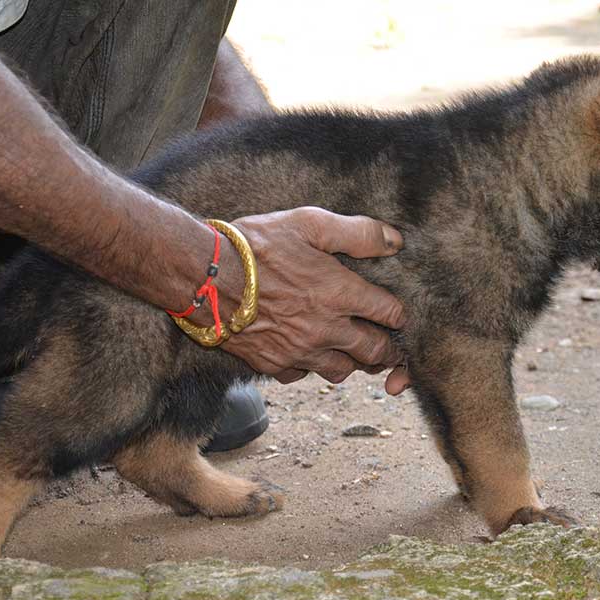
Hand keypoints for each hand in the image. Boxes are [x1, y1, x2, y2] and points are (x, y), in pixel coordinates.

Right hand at [221, 207, 405, 383]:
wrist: (201, 276)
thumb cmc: (254, 245)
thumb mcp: (308, 223)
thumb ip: (357, 233)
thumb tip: (395, 240)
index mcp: (340, 294)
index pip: (391, 314)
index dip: (399, 314)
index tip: (395, 312)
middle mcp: (326, 329)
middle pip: (374, 351)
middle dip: (385, 348)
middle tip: (385, 341)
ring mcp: (299, 351)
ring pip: (341, 371)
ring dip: (349, 361)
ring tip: (348, 348)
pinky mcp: (273, 364)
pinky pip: (302, 375)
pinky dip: (307, 367)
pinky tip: (304, 351)